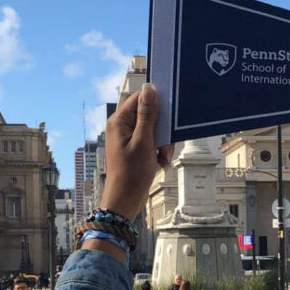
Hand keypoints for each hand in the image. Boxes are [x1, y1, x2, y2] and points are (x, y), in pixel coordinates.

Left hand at [98, 84, 172, 220]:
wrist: (126, 200)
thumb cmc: (132, 173)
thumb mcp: (144, 141)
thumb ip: (147, 115)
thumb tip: (149, 89)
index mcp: (119, 121)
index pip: (139, 99)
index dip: (156, 104)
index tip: (170, 114)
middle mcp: (122, 127)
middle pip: (149, 114)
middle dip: (162, 129)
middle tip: (166, 145)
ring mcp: (128, 138)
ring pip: (154, 129)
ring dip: (163, 142)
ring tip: (162, 157)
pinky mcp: (135, 148)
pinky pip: (152, 141)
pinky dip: (159, 150)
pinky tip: (160, 162)